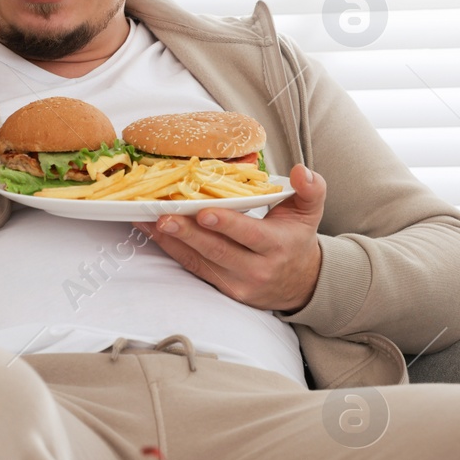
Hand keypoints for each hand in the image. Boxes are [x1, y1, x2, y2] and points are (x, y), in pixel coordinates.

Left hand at [133, 164, 325, 311]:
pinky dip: (171, 249)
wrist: (299, 283)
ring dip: (172, 241)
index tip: (204, 212)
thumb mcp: (310, 212)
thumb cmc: (297, 239)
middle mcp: (256, 269)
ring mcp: (236, 283)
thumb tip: (301, 171)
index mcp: (277, 246)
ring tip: (147, 222)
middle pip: (218, 251)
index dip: (227, 225)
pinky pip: (193, 268)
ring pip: (200, 261)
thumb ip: (311, 189)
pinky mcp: (220, 288)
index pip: (250, 235)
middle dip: (189, 234)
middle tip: (164, 217)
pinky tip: (152, 233)